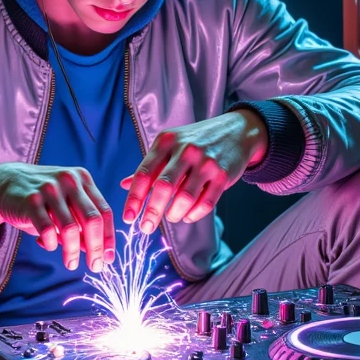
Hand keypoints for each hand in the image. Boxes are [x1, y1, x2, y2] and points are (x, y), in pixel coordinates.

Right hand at [0, 164, 115, 272]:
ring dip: (72, 251)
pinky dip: (52, 243)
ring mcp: (49, 189)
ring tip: (71, 264)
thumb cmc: (42, 198)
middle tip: (95, 267)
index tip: (109, 258)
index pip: (104, 212)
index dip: (109, 238)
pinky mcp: (30, 200)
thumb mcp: (65, 205)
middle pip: (92, 219)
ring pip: (70, 228)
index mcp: (83, 179)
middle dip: (96, 248)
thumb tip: (100, 253)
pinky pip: (47, 230)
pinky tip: (50, 246)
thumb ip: (82, 224)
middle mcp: (69, 181)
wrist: (5, 182)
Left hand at [121, 109, 268, 233]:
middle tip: (146, 228)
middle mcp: (185, 149)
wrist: (237, 131)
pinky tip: (187, 215)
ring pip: (185, 197)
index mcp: (166, 141)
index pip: (144, 173)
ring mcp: (206, 162)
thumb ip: (149, 166)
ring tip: (171, 217)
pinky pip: (206, 202)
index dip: (134, 198)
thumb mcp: (170, 145)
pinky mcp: (223, 174)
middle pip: (163, 187)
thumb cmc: (196, 141)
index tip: (128, 217)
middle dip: (152, 212)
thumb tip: (123, 185)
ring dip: (174, 214)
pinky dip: (193, 214)